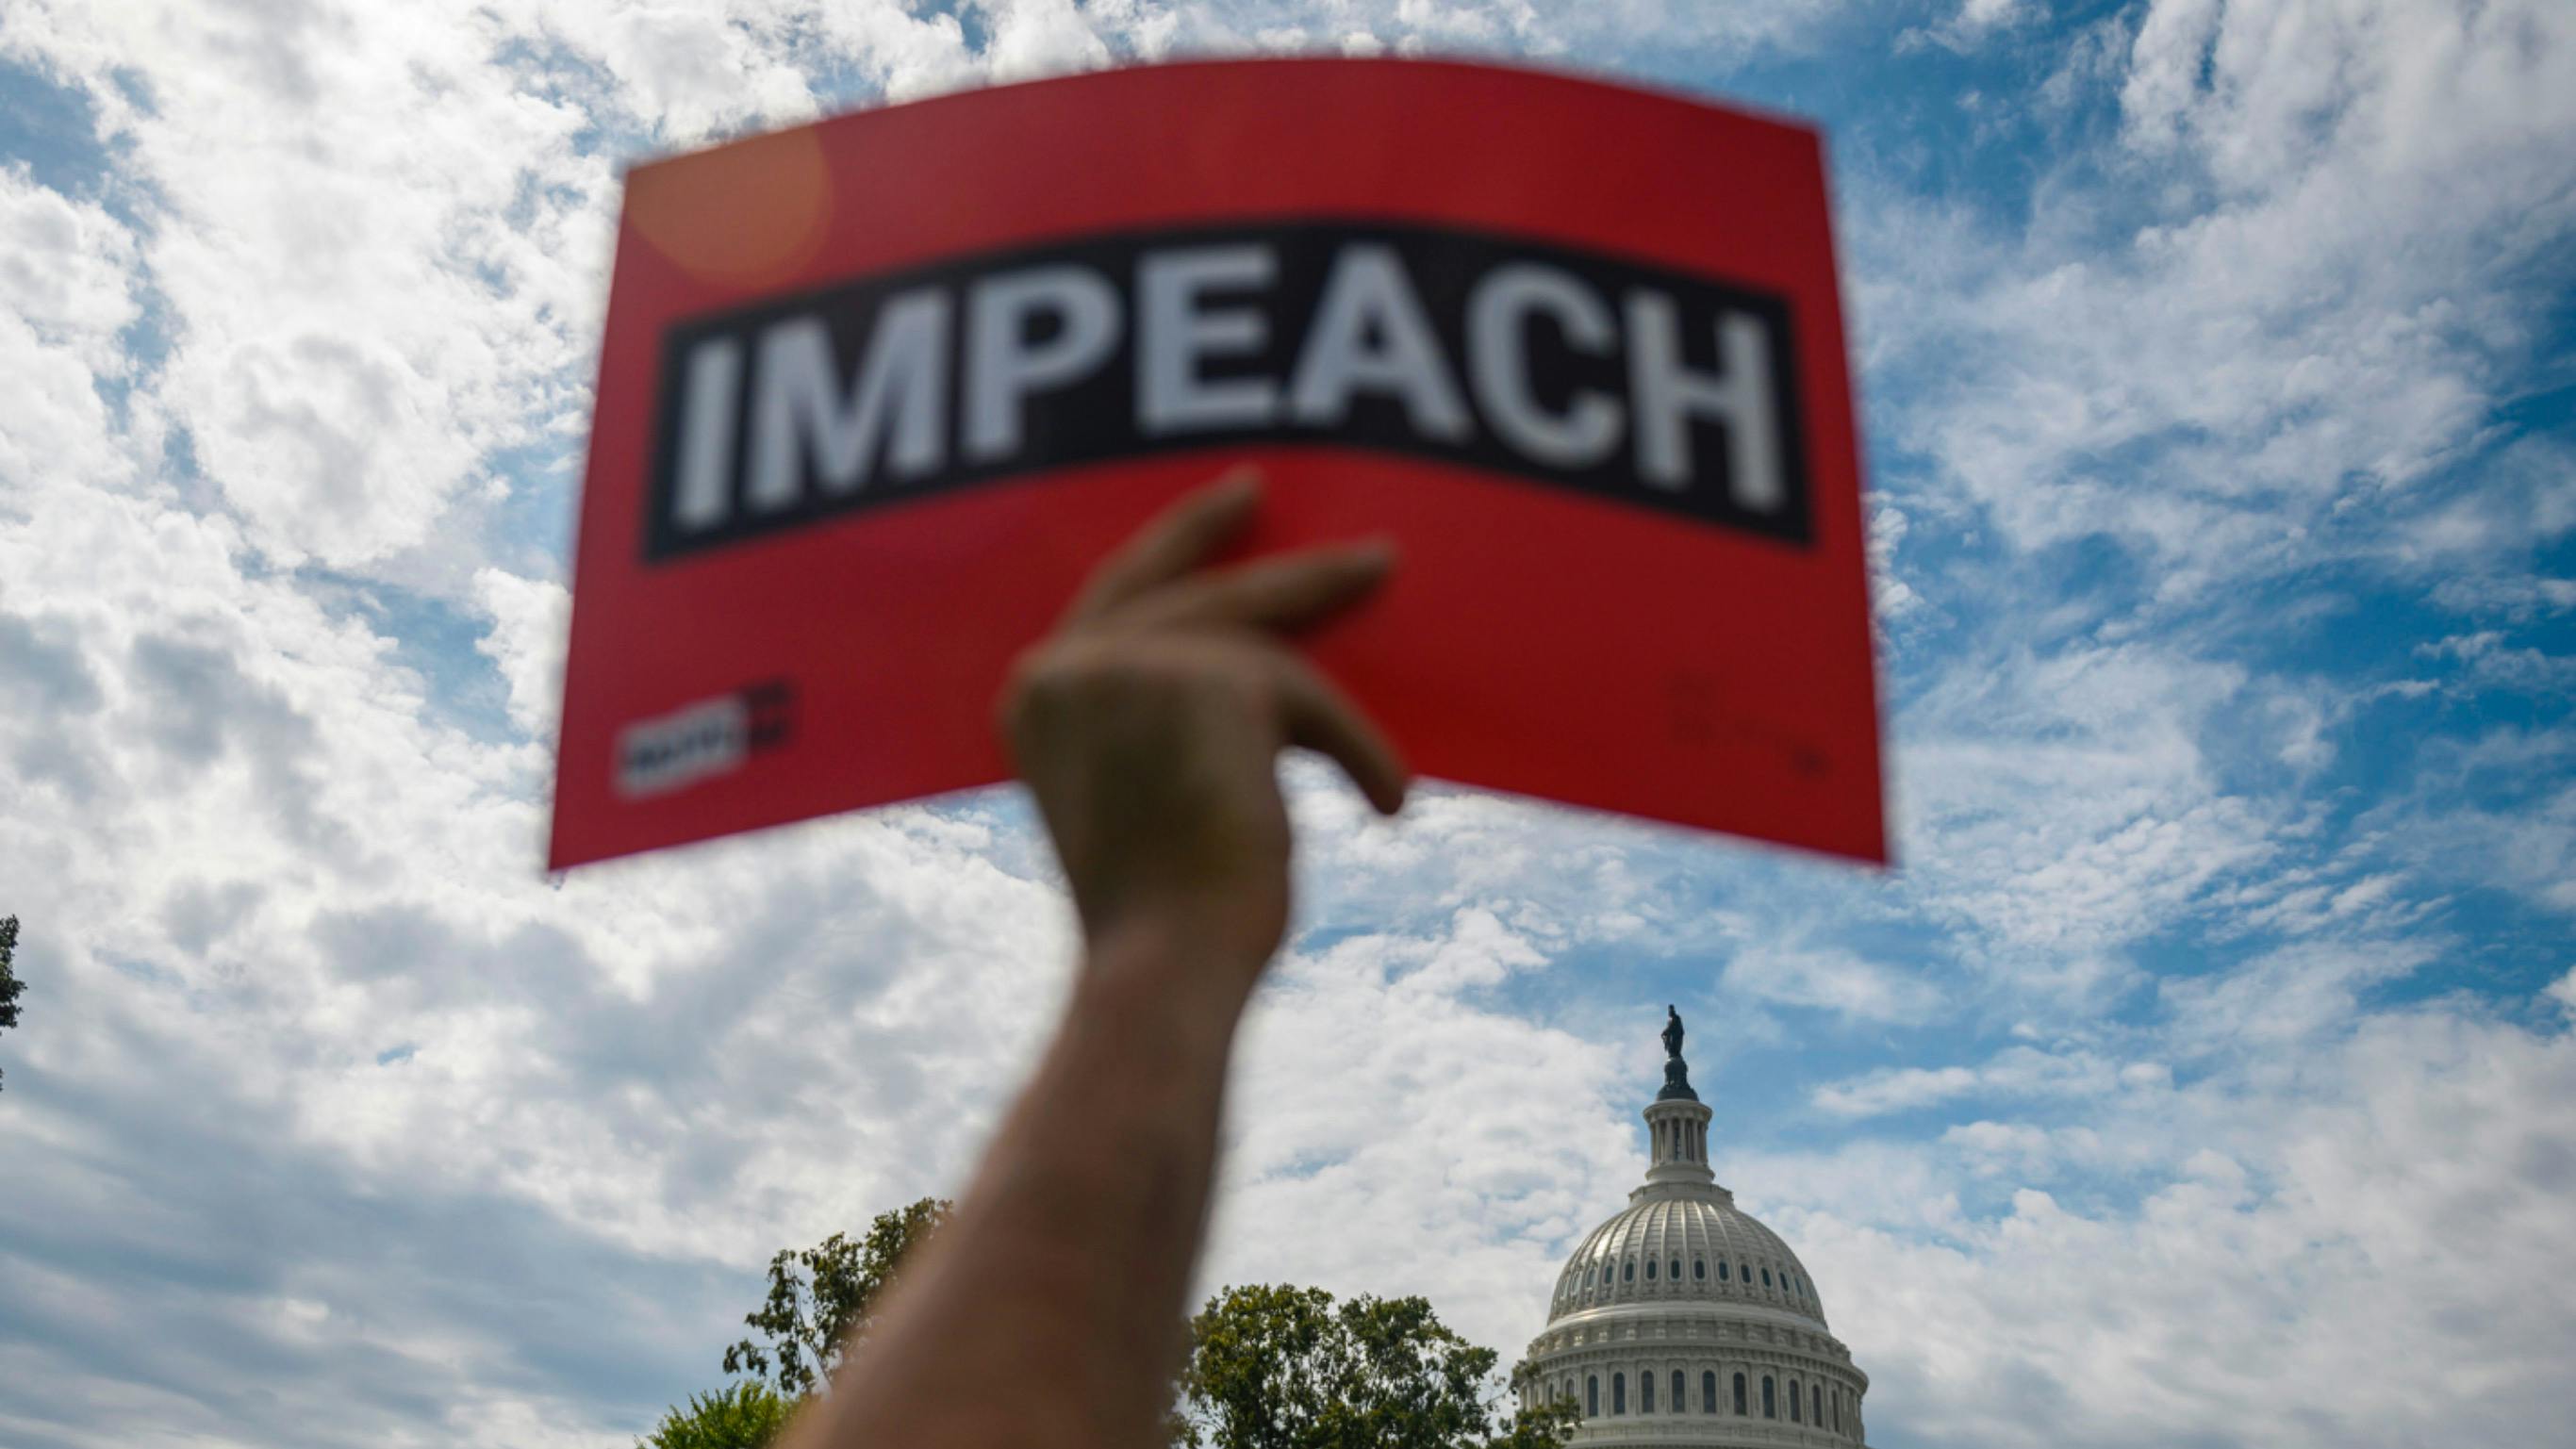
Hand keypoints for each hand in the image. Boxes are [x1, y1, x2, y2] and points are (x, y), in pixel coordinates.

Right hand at [999, 467, 1408, 995]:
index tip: (1234, 508)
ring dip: (1328, 698)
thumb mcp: (1143, 800)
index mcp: (1037, 699)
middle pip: (1182, 579)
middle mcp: (1068, 667)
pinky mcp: (1212, 678)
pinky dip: (1353, 752)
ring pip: (1258, 638)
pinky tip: (1384, 805)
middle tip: (1329, 530)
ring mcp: (1135, 663)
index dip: (1179, 548)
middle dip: (1259, 545)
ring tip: (1387, 745)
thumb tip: (1255, 689)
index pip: (1113, 599)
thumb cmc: (1163, 923)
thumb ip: (1161, 727)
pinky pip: (1307, 697)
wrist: (1165, 969)